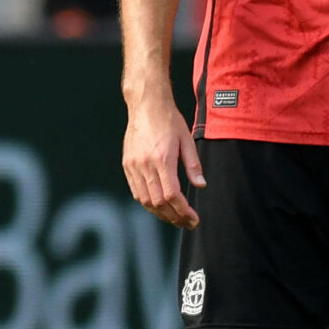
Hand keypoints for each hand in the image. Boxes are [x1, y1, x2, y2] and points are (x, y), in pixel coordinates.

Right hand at [123, 90, 204, 227]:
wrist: (146, 104)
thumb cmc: (169, 120)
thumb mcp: (187, 140)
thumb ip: (193, 165)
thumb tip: (201, 186)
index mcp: (162, 159)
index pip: (172, 195)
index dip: (183, 211)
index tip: (194, 219)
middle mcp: (145, 165)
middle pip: (158, 202)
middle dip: (174, 217)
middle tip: (187, 223)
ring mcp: (133, 165)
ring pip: (145, 200)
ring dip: (161, 213)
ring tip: (175, 218)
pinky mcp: (127, 164)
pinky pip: (136, 191)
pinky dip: (148, 203)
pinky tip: (160, 206)